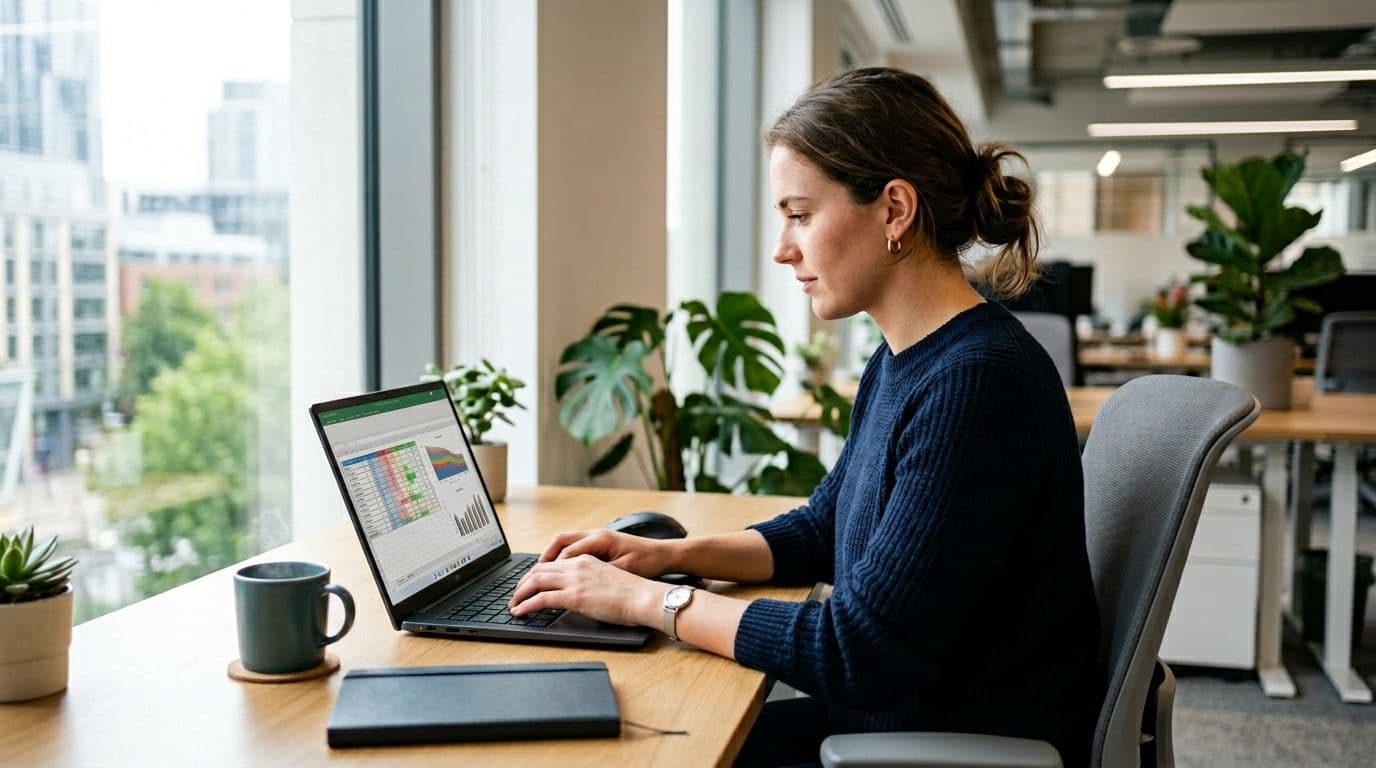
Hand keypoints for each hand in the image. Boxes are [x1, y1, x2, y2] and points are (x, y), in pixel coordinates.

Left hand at [508, 554, 660, 626]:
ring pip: (535, 581)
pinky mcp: (574, 596)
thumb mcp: (608, 579)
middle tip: (515, 595)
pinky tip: (519, 612)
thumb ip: (590, 581)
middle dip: (523, 583)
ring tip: (513, 604)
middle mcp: (577, 565)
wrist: (644, 597)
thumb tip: (581, 594)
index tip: (528, 584)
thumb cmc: (634, 593)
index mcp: (585, 560)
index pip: (552, 563)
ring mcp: (575, 580)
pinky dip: (526, 605)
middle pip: (539, 569)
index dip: (535, 573)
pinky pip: (541, 599)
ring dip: (520, 593)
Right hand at [538, 529, 676, 577]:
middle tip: (530, 577)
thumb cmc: (648, 561)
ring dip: (550, 557)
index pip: (567, 552)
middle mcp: (596, 534)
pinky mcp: (600, 544)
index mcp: (600, 539)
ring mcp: (597, 537)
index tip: (539, 583)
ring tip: (538, 574)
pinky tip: (558, 571)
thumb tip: (576, 584)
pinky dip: (561, 557)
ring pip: (565, 543)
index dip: (551, 568)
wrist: (665, 554)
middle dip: (543, 559)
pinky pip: (574, 547)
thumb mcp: (623, 570)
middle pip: (560, 542)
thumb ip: (599, 574)